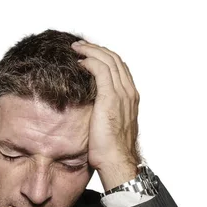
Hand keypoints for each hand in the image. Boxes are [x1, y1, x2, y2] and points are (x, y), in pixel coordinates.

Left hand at [71, 40, 140, 189]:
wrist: (116, 161)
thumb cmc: (109, 150)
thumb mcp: (107, 125)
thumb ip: (102, 112)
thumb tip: (88, 110)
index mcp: (130, 98)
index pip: (119, 68)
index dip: (105, 57)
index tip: (89, 54)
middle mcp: (128, 92)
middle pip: (115, 59)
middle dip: (97, 49)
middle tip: (80, 45)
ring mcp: (121, 94)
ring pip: (108, 60)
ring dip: (91, 50)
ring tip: (76, 48)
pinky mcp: (110, 98)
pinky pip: (101, 71)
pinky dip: (90, 61)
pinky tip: (79, 61)